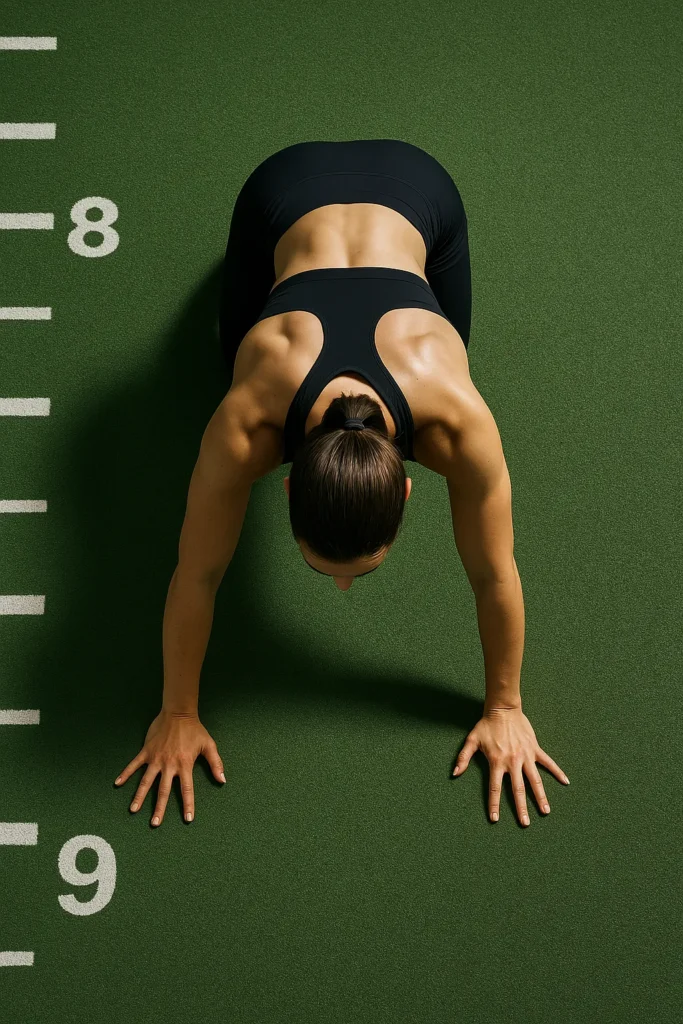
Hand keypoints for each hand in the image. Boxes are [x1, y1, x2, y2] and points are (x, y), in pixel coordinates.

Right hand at [114, 709, 225, 826]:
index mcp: (185, 764)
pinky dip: (126, 773)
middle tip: (155, 823)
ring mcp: (156, 758)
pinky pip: (134, 764)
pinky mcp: (147, 751)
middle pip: (164, 790)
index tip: (187, 819)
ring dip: (140, 796)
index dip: (188, 804)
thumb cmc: (195, 730)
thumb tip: (222, 780)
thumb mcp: (209, 745)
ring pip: (146, 781)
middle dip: (160, 808)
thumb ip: (216, 763)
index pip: (187, 789)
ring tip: (133, 810)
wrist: (178, 712)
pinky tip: (118, 783)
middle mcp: (169, 764)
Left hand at [452, 705, 568, 825]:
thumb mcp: (471, 740)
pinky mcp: (534, 749)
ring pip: (535, 780)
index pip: (495, 788)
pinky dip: (557, 772)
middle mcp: (513, 762)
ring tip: (546, 811)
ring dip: (540, 796)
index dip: (494, 804)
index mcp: (497, 762)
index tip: (495, 819)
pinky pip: (548, 763)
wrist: (503, 709)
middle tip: (525, 823)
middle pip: (517, 790)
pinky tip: (566, 782)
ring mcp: (526, 756)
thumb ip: (463, 758)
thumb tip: (454, 773)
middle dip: (521, 808)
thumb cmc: (486, 725)